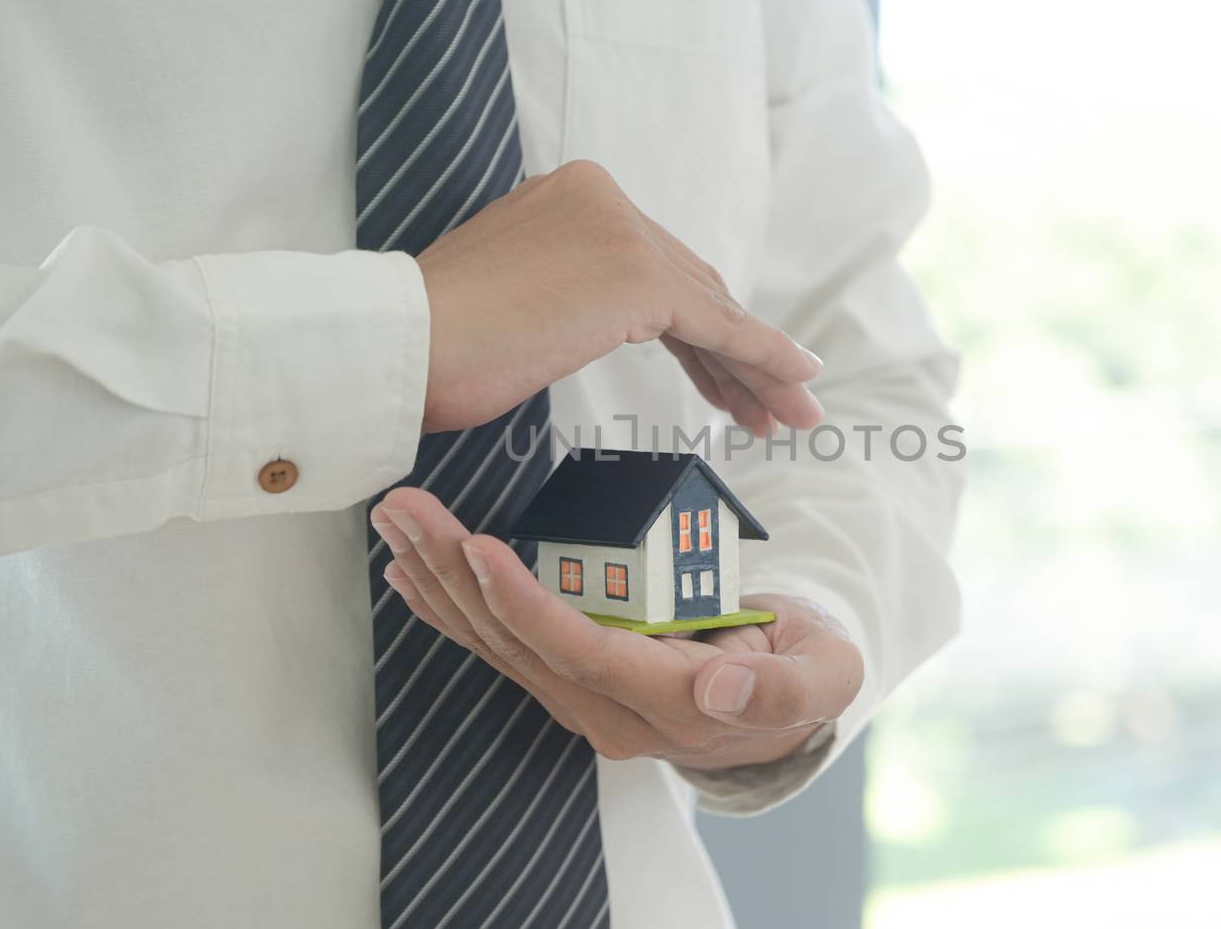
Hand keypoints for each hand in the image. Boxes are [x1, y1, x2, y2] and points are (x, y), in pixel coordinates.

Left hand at [370, 487, 864, 769]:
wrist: (791, 697)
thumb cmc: (809, 668)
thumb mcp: (824, 676)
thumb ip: (781, 689)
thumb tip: (720, 689)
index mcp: (673, 705)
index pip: (582, 652)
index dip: (526, 604)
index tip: (479, 549)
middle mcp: (613, 712)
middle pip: (519, 643)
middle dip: (455, 574)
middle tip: (406, 509)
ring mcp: (587, 698)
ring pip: (497, 642)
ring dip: (440, 579)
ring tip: (396, 519)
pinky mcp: (572, 678)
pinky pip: (502, 643)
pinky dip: (454, 604)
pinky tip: (412, 571)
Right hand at [415, 159, 823, 435]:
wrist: (397, 346)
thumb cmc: (433, 344)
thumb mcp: (513, 298)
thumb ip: (565, 291)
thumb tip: (588, 314)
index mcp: (571, 195)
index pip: (656, 269)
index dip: (698, 330)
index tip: (726, 376)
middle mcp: (602, 197)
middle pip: (691, 288)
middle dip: (735, 353)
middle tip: (772, 404)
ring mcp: (622, 231)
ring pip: (711, 309)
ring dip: (757, 366)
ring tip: (792, 412)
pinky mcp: (635, 274)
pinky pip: (718, 327)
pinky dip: (761, 358)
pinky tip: (793, 385)